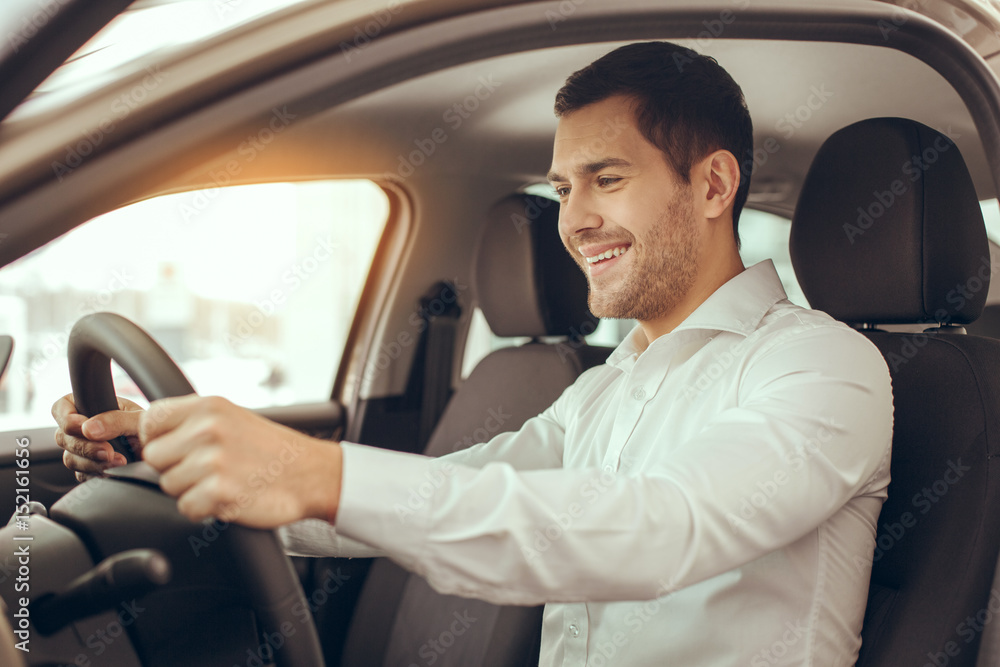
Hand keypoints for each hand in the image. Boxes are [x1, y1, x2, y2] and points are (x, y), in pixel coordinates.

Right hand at [52, 394, 143, 481]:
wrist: (164, 454)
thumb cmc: (152, 431)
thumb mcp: (140, 420)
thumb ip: (116, 420)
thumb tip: (88, 428)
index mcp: (92, 406)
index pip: (62, 407)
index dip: (66, 418)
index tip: (82, 427)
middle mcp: (84, 428)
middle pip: (63, 437)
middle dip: (84, 446)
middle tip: (107, 451)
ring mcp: (85, 449)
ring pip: (70, 458)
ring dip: (91, 462)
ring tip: (118, 461)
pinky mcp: (90, 469)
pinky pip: (81, 474)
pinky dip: (96, 473)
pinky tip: (114, 470)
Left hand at [139, 395, 342, 528]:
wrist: (310, 474)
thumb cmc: (270, 449)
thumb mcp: (231, 417)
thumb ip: (191, 421)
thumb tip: (145, 434)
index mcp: (208, 406)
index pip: (150, 419)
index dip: (157, 438)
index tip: (174, 449)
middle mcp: (208, 429)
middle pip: (153, 456)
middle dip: (174, 467)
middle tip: (207, 468)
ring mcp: (213, 460)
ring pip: (168, 485)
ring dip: (191, 490)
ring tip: (223, 480)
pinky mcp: (219, 492)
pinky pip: (186, 508)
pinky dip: (204, 509)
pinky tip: (229, 496)